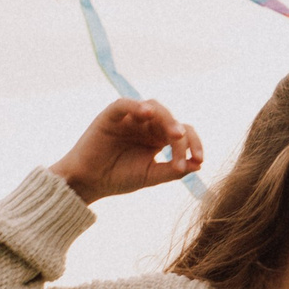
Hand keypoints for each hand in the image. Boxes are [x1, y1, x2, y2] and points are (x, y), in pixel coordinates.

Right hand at [50, 98, 204, 202]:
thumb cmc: (119, 178)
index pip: (183, 133)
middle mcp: (146, 125)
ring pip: (154, 108)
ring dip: (166, 118)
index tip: (199, 159)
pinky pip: (125, 104)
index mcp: (158, 138)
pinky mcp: (111, 116)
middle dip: (180, 134)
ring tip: (174, 133)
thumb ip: (173, 170)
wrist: (90, 183)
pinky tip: (146, 113)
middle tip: (182, 145)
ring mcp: (129, 118)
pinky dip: (136, 105)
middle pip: (171, 119)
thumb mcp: (150, 176)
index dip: (194, 143)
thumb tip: (198, 165)